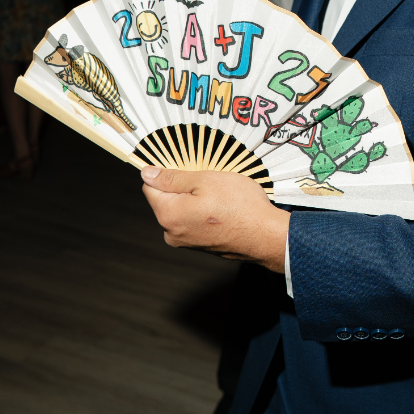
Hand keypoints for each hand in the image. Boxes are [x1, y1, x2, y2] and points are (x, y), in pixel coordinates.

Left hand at [140, 167, 288, 271]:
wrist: (267, 236)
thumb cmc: (240, 206)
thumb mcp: (205, 180)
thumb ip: (172, 178)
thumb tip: (147, 174)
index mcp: (168, 215)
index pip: (150, 187)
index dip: (166, 173)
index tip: (186, 167)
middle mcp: (172, 233)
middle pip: (166, 200)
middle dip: (183, 187)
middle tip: (209, 179)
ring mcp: (187, 242)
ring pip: (182, 211)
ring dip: (195, 200)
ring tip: (219, 194)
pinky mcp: (201, 246)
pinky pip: (194, 222)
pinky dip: (204, 212)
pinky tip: (223, 208)